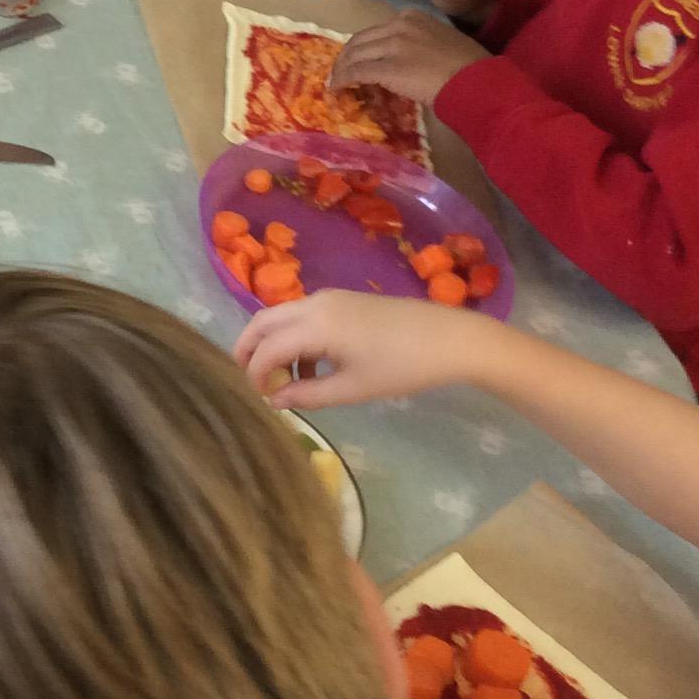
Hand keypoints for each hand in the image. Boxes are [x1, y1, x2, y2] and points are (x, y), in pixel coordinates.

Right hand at [236, 290, 496, 409]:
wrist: (450, 338)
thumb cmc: (401, 368)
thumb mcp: (352, 389)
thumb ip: (307, 395)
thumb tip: (274, 401)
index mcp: (315, 325)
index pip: (266, 349)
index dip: (254, 375)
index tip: (257, 399)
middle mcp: (315, 304)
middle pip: (264, 321)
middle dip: (249, 349)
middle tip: (248, 379)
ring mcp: (330, 298)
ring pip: (282, 316)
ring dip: (273, 343)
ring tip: (282, 380)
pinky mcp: (344, 300)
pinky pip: (303, 315)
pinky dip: (294, 337)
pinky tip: (312, 366)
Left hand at [330, 10, 485, 106]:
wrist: (476, 80)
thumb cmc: (468, 66)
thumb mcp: (441, 42)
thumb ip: (418, 44)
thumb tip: (403, 61)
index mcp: (412, 16)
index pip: (377, 30)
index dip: (364, 46)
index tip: (358, 58)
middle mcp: (399, 25)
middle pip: (360, 40)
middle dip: (346, 57)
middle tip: (338, 71)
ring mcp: (392, 45)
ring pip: (355, 56)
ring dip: (341, 70)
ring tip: (335, 82)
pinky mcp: (388, 68)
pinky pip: (356, 72)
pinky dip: (343, 80)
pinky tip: (337, 88)